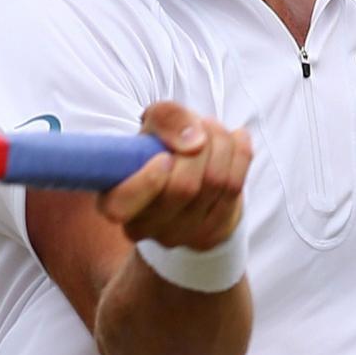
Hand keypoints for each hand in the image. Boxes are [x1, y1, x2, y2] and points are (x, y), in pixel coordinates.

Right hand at [99, 101, 250, 249]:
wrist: (187, 173)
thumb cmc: (159, 148)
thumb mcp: (153, 124)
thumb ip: (166, 118)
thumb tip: (195, 142)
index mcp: (115, 200)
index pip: (122, 206)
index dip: (148, 181)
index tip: (165, 156)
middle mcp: (143, 226)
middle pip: (183, 188)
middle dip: (201, 145)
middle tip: (201, 124)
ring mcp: (179, 236)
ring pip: (215, 185)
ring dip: (222, 144)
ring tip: (215, 128)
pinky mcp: (211, 234)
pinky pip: (235, 189)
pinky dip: (241, 155)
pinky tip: (236, 139)